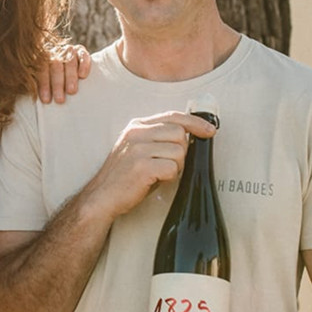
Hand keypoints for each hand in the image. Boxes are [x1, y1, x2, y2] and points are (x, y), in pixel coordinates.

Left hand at [36, 43, 90, 103]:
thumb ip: (38, 85)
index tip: (46, 100)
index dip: (44, 85)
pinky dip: (83, 65)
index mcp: (41, 58)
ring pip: (69, 61)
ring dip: (70, 77)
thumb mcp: (44, 82)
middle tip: (60, 99)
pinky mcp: (80, 50)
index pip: (41, 71)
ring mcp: (68, 50)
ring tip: (71, 91)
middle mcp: (55, 52)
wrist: (68, 69)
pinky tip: (82, 76)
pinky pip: (83, 55)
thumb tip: (34, 99)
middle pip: (55, 66)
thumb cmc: (53, 82)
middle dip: (57, 84)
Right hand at [82, 111, 215, 220]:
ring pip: (178, 151)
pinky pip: (172, 168)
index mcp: (136, 126)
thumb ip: (157, 137)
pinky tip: (156, 180)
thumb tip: (189, 134)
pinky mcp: (141, 166)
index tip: (209, 130)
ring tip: (160, 173)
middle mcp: (136, 133)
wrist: (102, 196)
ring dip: (176, 166)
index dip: (195, 122)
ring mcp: (138, 149)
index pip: (173, 116)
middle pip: (179, 133)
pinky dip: (169, 177)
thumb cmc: (124, 175)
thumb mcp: (137, 148)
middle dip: (182, 151)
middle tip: (169, 164)